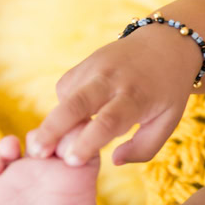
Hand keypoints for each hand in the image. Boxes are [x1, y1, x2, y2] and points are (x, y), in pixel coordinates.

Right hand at [24, 25, 198, 166]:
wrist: (166, 44)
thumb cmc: (166, 90)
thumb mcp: (168, 120)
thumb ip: (144, 148)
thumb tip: (113, 161)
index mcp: (137, 96)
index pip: (108, 121)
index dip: (88, 142)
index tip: (72, 161)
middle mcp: (113, 79)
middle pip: (77, 103)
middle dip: (53, 129)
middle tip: (36, 152)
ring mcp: (96, 67)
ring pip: (66, 98)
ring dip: (57, 121)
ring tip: (55, 141)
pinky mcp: (83, 64)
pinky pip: (65, 89)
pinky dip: (66, 106)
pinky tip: (81, 112)